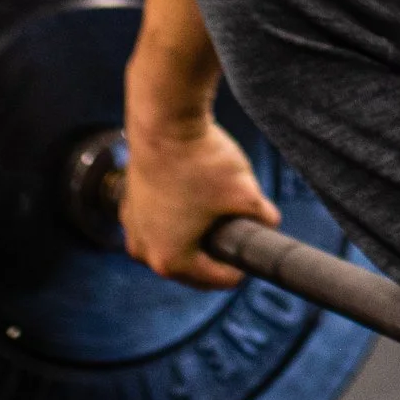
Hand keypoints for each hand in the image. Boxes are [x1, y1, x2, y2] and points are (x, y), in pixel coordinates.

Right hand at [117, 92, 279, 289]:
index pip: (220, 279)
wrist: (163, 121)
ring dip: (196, 236)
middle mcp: (145, 253)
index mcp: (172, 260)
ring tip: (216, 209)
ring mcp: (133, 229)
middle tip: (240, 228)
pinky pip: (159, 225)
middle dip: (218, 252)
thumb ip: (263, 217)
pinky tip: (193, 197)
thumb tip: (270, 222)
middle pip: (194, 267)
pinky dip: (176, 219)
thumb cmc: (201, 160)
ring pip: (175, 245)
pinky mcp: (128, 207)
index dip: (244, 264)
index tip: (255, 242)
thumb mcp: (244, 192)